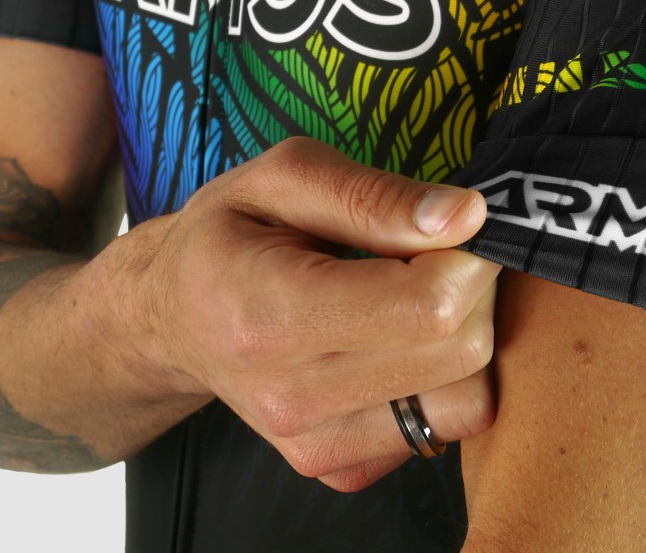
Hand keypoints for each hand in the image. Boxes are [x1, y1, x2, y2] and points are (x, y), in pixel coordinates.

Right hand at [120, 136, 500, 491]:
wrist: (172, 314)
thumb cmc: (227, 232)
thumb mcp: (284, 177)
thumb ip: (374, 196)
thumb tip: (468, 217)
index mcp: (271, 313)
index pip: (426, 307)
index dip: (466, 256)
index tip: (453, 224)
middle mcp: (292, 397)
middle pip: (459, 353)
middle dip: (472, 288)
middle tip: (435, 251)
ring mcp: (315, 445)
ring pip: (465, 400)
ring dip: (463, 336)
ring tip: (414, 294)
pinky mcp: (338, 467)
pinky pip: (442, 425)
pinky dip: (440, 378)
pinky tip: (394, 340)